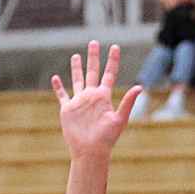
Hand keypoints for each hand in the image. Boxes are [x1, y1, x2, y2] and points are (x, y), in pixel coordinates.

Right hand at [52, 41, 141, 161]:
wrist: (90, 151)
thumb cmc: (107, 138)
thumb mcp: (119, 119)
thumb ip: (128, 102)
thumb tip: (140, 87)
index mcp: (104, 96)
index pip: (109, 74)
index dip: (112, 60)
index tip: (114, 46)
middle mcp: (92, 96)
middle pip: (93, 72)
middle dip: (93, 57)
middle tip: (94, 42)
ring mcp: (79, 102)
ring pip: (77, 80)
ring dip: (76, 68)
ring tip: (75, 55)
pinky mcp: (68, 109)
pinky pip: (62, 95)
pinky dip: (58, 86)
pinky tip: (55, 77)